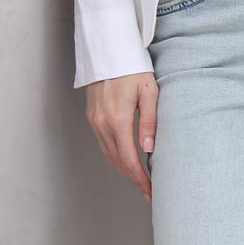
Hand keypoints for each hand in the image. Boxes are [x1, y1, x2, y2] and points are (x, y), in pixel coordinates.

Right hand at [86, 69, 158, 203]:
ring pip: (108, 155)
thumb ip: (150, 122)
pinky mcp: (92, 117)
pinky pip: (103, 144)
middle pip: (118, 162)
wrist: (108, 50)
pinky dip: (115, 157)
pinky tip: (126, 161)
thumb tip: (149, 150)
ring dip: (123, 171)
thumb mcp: (149, 92)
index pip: (129, 159)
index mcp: (118, 119)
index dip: (140, 179)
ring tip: (140, 182)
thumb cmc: (134, 68)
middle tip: (149, 193)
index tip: (151, 192)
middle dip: (133, 180)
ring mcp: (94, 121)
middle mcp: (102, 123)